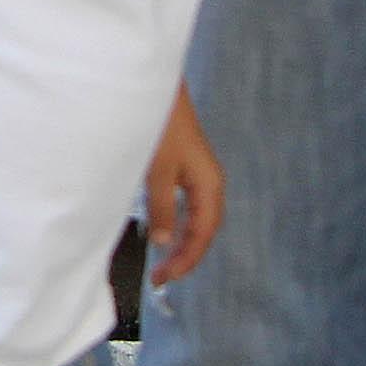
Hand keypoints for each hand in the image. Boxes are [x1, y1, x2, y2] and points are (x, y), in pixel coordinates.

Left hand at [146, 89, 223, 287]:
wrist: (156, 86)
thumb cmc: (160, 124)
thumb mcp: (158, 171)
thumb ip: (161, 208)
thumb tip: (162, 242)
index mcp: (209, 184)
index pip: (203, 234)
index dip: (186, 259)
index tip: (165, 278)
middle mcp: (209, 182)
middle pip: (204, 230)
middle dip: (186, 256)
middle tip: (160, 277)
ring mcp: (198, 174)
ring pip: (196, 218)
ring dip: (182, 242)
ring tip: (163, 263)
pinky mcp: (185, 167)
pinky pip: (187, 204)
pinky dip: (177, 223)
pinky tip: (163, 232)